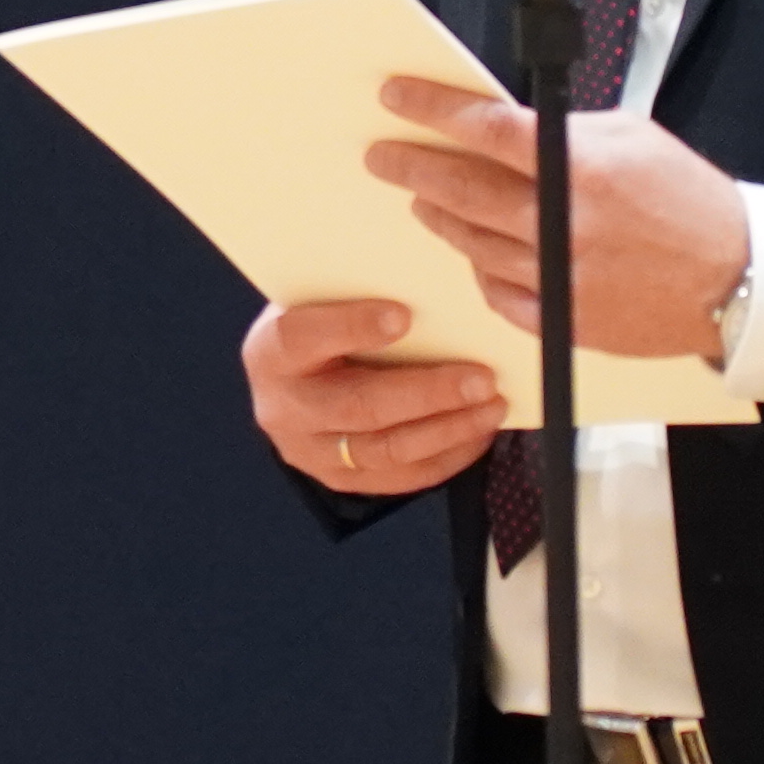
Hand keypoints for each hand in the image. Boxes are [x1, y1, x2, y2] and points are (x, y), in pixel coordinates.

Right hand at [245, 295, 500, 500]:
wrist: (294, 377)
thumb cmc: (319, 325)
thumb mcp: (322, 300)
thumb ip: (360, 294)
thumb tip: (428, 284)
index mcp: (271, 352)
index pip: (302, 337)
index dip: (351, 327)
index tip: (404, 315)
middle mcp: (284, 408)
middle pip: (358, 405)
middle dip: (427, 393)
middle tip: (481, 378)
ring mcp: (311, 451)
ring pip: (386, 449)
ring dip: (448, 428)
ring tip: (491, 405)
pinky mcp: (341, 479)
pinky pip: (401, 477)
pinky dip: (447, 455)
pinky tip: (478, 431)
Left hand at [366, 80, 751, 360]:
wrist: (735, 278)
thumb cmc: (688, 200)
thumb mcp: (633, 138)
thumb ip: (566, 134)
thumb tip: (507, 129)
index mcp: (580, 168)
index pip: (486, 130)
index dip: (433, 110)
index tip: (398, 98)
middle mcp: (562, 225)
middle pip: (463, 190)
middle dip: (413, 167)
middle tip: (384, 157)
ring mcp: (559, 279)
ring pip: (473, 244)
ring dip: (440, 217)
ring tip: (423, 200)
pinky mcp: (564, 323)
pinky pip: (499, 294)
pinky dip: (481, 269)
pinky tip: (473, 251)